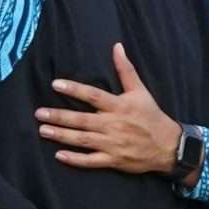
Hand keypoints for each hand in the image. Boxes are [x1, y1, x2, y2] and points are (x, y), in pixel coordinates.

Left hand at [38, 41, 180, 175]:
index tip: (55, 84)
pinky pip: (91, 161)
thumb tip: (117, 46)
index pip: (93, 95)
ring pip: (82, 140)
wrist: (169, 146)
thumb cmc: (151, 116)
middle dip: (59, 116)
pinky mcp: (113, 160)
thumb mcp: (141, 91)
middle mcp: (114, 124)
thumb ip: (126, 70)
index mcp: (119, 106)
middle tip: (39, 113)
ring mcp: (112, 144)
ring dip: (62, 136)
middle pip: (82, 120)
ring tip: (43, 130)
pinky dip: (75, 159)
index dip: (74, 89)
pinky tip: (59, 155)